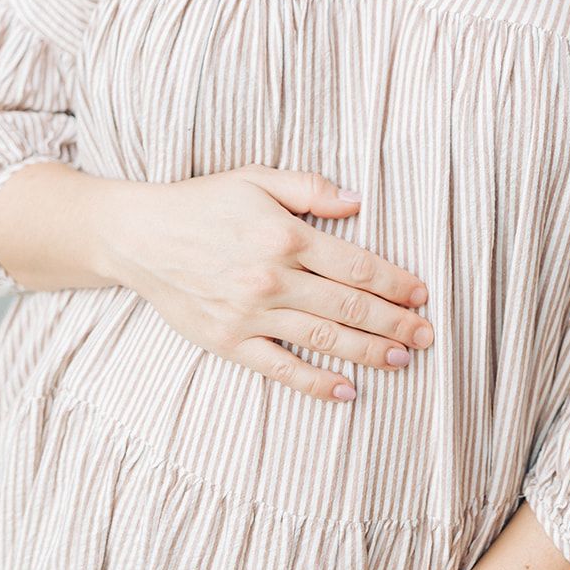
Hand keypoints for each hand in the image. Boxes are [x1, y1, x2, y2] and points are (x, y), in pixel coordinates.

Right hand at [112, 163, 433, 402]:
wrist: (140, 237)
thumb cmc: (203, 202)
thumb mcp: (257, 178)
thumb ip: (310, 188)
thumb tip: (357, 202)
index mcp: (285, 236)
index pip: (355, 265)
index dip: (394, 281)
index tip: (421, 293)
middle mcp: (272, 279)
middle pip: (349, 306)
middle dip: (395, 322)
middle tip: (428, 334)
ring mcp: (250, 315)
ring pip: (324, 338)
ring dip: (370, 352)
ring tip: (404, 359)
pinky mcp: (229, 342)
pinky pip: (280, 368)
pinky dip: (315, 383)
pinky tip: (346, 391)